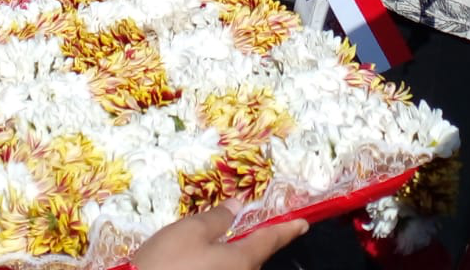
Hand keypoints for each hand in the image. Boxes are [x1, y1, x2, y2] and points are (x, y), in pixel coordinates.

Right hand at [130, 205, 306, 269]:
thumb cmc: (166, 264)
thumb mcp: (189, 231)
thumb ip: (217, 218)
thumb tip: (238, 205)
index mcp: (242, 261)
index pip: (270, 240)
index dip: (287, 229)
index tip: (303, 223)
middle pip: (251, 259)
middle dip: (249, 244)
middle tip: (239, 229)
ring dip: (229, 258)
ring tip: (209, 247)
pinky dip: (217, 266)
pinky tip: (197, 263)